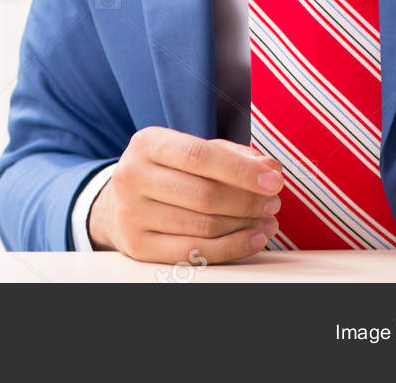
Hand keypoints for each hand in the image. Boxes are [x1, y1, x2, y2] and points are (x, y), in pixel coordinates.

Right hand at [86, 126, 283, 262]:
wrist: (120, 202)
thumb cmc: (168, 173)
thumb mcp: (191, 151)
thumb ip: (232, 156)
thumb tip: (270, 170)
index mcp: (148, 143)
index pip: (200, 156)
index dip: (241, 170)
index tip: (275, 180)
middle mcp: (133, 176)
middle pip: (204, 195)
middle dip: (248, 201)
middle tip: (274, 203)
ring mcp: (131, 213)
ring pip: (203, 226)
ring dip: (245, 225)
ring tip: (268, 220)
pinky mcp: (138, 246)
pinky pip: (194, 253)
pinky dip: (232, 248)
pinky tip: (254, 239)